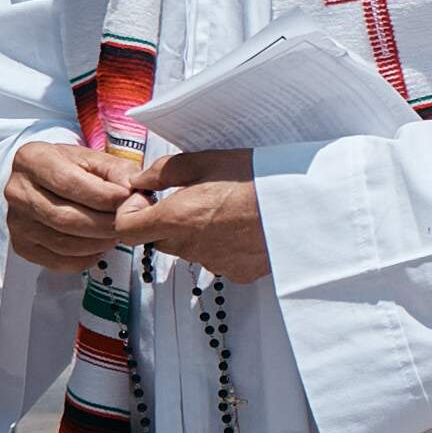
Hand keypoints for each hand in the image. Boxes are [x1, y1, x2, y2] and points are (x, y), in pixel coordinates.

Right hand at [5, 135, 140, 271]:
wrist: (44, 182)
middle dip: (105, 224)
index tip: (128, 199)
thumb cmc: (72, 168)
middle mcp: (17, 191)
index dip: (103, 196)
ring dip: (98, 243)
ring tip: (116, 234)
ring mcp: (16, 221)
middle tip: (128, 224)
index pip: (69, 183)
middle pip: (66, 217)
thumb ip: (118, 171)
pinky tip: (99, 248)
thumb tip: (134, 194)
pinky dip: (85, 259)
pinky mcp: (21, 245)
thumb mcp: (94, 159)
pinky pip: (57, 261)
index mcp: (31, 159)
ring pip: (63, 243)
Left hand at [112, 148, 269, 282]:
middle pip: (159, 240)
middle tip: (192, 198)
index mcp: (176, 219)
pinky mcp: (239, 272)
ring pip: (190, 250)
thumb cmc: (258, 178)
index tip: (149, 198)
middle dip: (167, 220)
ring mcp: (215, 263)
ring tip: (226, 209)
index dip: (131, 213)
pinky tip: (243, 226)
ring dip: (197, 233)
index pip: (126, 230)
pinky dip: (223, 245)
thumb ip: (164, 171)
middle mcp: (191, 247)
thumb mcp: (206, 160)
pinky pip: (219, 260)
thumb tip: (141, 179)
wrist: (304, 205)